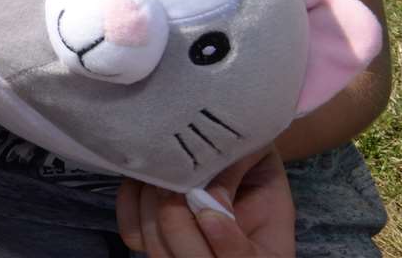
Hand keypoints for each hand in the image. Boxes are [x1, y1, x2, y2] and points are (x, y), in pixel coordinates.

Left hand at [117, 148, 294, 257]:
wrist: (227, 152)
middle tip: (176, 185)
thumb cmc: (250, 158)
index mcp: (268, 252)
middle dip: (178, 221)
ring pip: (159, 251)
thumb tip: (208, 190)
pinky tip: (145, 184)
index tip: (210, 214)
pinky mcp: (152, 240)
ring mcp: (183, 253)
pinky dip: (133, 207)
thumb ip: (237, 174)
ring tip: (163, 179)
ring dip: (155, 210)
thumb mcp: (256, 161)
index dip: (227, 244)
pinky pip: (133, 235)